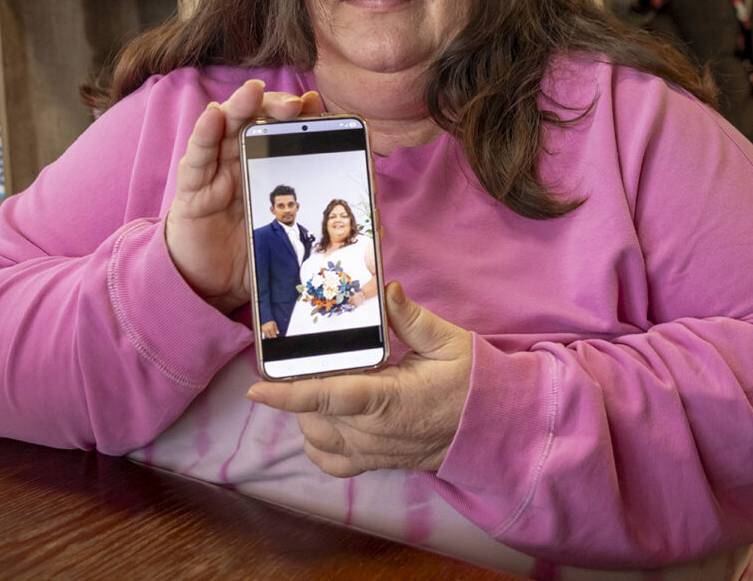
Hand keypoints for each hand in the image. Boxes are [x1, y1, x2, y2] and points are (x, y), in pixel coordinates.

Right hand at [165, 80, 321, 313]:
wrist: (212, 289)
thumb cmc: (254, 258)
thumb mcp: (297, 242)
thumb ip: (333, 231)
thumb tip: (379, 226)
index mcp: (270, 172)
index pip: (285, 134)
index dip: (299, 117)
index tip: (316, 104)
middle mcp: (242, 164)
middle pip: (257, 122)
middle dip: (274, 107)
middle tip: (293, 105)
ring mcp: (216, 174)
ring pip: (226, 129)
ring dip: (240, 106)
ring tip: (252, 91)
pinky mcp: (192, 191)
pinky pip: (197, 158)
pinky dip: (204, 134)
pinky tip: (213, 117)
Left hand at [246, 282, 472, 476]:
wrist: (495, 427)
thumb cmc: (474, 381)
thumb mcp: (447, 341)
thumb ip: (409, 317)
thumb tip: (384, 288)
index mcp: (389, 399)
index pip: (327, 398)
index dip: (288, 394)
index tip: (257, 388)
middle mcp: (375, 432)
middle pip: (314, 416)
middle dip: (298, 390)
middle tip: (300, 361)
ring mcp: (374, 452)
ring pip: (318, 439)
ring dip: (306, 414)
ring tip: (316, 383)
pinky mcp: (377, 463)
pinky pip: (333, 464)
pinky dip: (318, 445)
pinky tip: (321, 422)